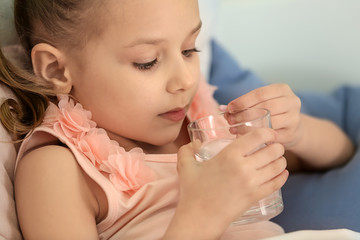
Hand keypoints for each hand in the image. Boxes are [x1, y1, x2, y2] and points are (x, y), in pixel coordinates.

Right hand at [167, 128, 287, 238]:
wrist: (199, 218)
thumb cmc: (193, 191)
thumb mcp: (186, 166)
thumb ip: (187, 150)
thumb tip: (194, 143)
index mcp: (229, 155)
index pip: (258, 136)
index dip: (268, 132)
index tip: (268, 134)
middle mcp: (244, 167)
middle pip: (272, 150)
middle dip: (277, 146)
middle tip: (274, 146)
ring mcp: (252, 183)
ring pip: (277, 166)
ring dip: (280, 160)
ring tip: (277, 159)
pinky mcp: (256, 196)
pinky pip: (277, 183)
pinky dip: (282, 176)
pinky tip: (281, 173)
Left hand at [226, 84, 302, 148]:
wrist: (291, 128)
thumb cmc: (271, 112)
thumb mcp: (260, 103)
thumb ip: (243, 104)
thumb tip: (222, 108)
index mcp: (282, 89)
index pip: (260, 94)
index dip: (242, 101)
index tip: (229, 108)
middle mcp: (292, 101)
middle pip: (264, 107)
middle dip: (243, 115)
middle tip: (230, 121)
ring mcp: (294, 118)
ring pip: (267, 122)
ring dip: (247, 127)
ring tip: (234, 129)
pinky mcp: (291, 133)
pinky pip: (270, 135)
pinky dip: (256, 136)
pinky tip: (244, 137)